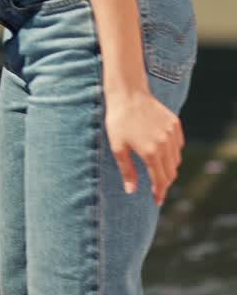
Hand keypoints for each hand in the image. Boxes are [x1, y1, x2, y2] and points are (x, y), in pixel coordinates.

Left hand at [105, 88, 183, 205]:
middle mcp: (165, 144)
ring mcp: (172, 133)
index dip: (159, 192)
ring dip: (170, 168)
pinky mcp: (175, 123)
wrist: (128, 93)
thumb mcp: (117, 147)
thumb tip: (132, 191)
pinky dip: (174, 153)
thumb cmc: (118, 121)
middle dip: (165, 183)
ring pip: (176, 159)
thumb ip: (127, 171)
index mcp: (150, 153)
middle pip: (171, 172)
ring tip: (159, 172)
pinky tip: (164, 154)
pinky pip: (178, 145)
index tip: (157, 201)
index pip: (160, 180)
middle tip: (157, 188)